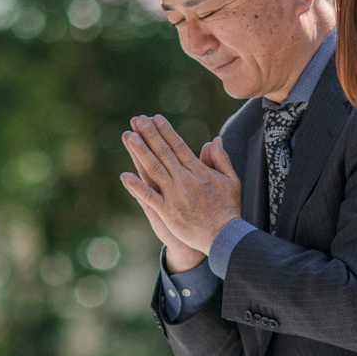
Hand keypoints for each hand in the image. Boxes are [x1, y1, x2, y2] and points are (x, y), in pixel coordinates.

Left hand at [120, 115, 241, 258]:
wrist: (225, 237)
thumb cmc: (229, 209)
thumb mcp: (231, 180)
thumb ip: (221, 159)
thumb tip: (214, 139)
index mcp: (199, 171)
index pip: (178, 146)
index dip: (166, 131)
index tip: (155, 118)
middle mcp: (185, 180)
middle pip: (163, 152)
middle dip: (149, 134)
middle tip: (137, 119)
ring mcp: (174, 196)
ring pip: (154, 169)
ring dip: (140, 152)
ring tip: (128, 136)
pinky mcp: (167, 212)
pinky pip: (149, 197)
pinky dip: (136, 187)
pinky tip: (124, 175)